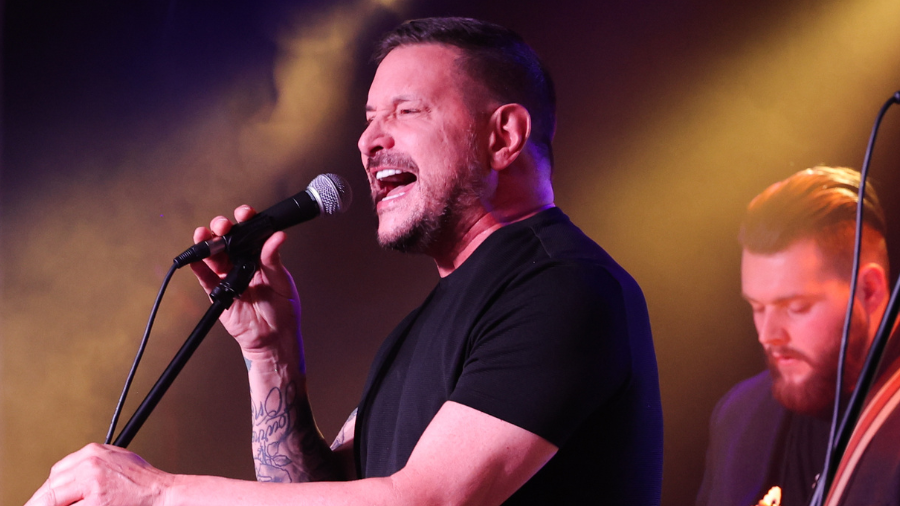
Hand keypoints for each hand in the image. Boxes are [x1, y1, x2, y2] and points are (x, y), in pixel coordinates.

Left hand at [25, 444, 171, 505]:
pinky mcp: (95, 502)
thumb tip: (66, 482)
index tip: (43, 501)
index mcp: (92, 452)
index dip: (47, 491)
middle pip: (51, 486)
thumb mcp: (116, 461)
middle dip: (45, 502)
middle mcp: (89, 463)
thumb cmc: (144, 482)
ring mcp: (91, 482)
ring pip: (54, 500)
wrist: (163, 493)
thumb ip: (90, 467)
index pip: (57, 472)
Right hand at [190, 205, 302, 354]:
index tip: (244, 213)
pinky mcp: (218, 292)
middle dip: (222, 228)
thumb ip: (274, 259)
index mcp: (260, 256)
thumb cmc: (282, 309)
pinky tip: (195, 258)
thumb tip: (277, 236)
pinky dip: (198, 267)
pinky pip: (205, 277)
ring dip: (206, 243)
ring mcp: (228, 275)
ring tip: (203, 235)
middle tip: (223, 226)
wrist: (273, 337)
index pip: (250, 232)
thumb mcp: (282, 281)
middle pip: (227, 239)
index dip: (245, 220)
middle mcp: (242, 262)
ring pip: (213, 254)